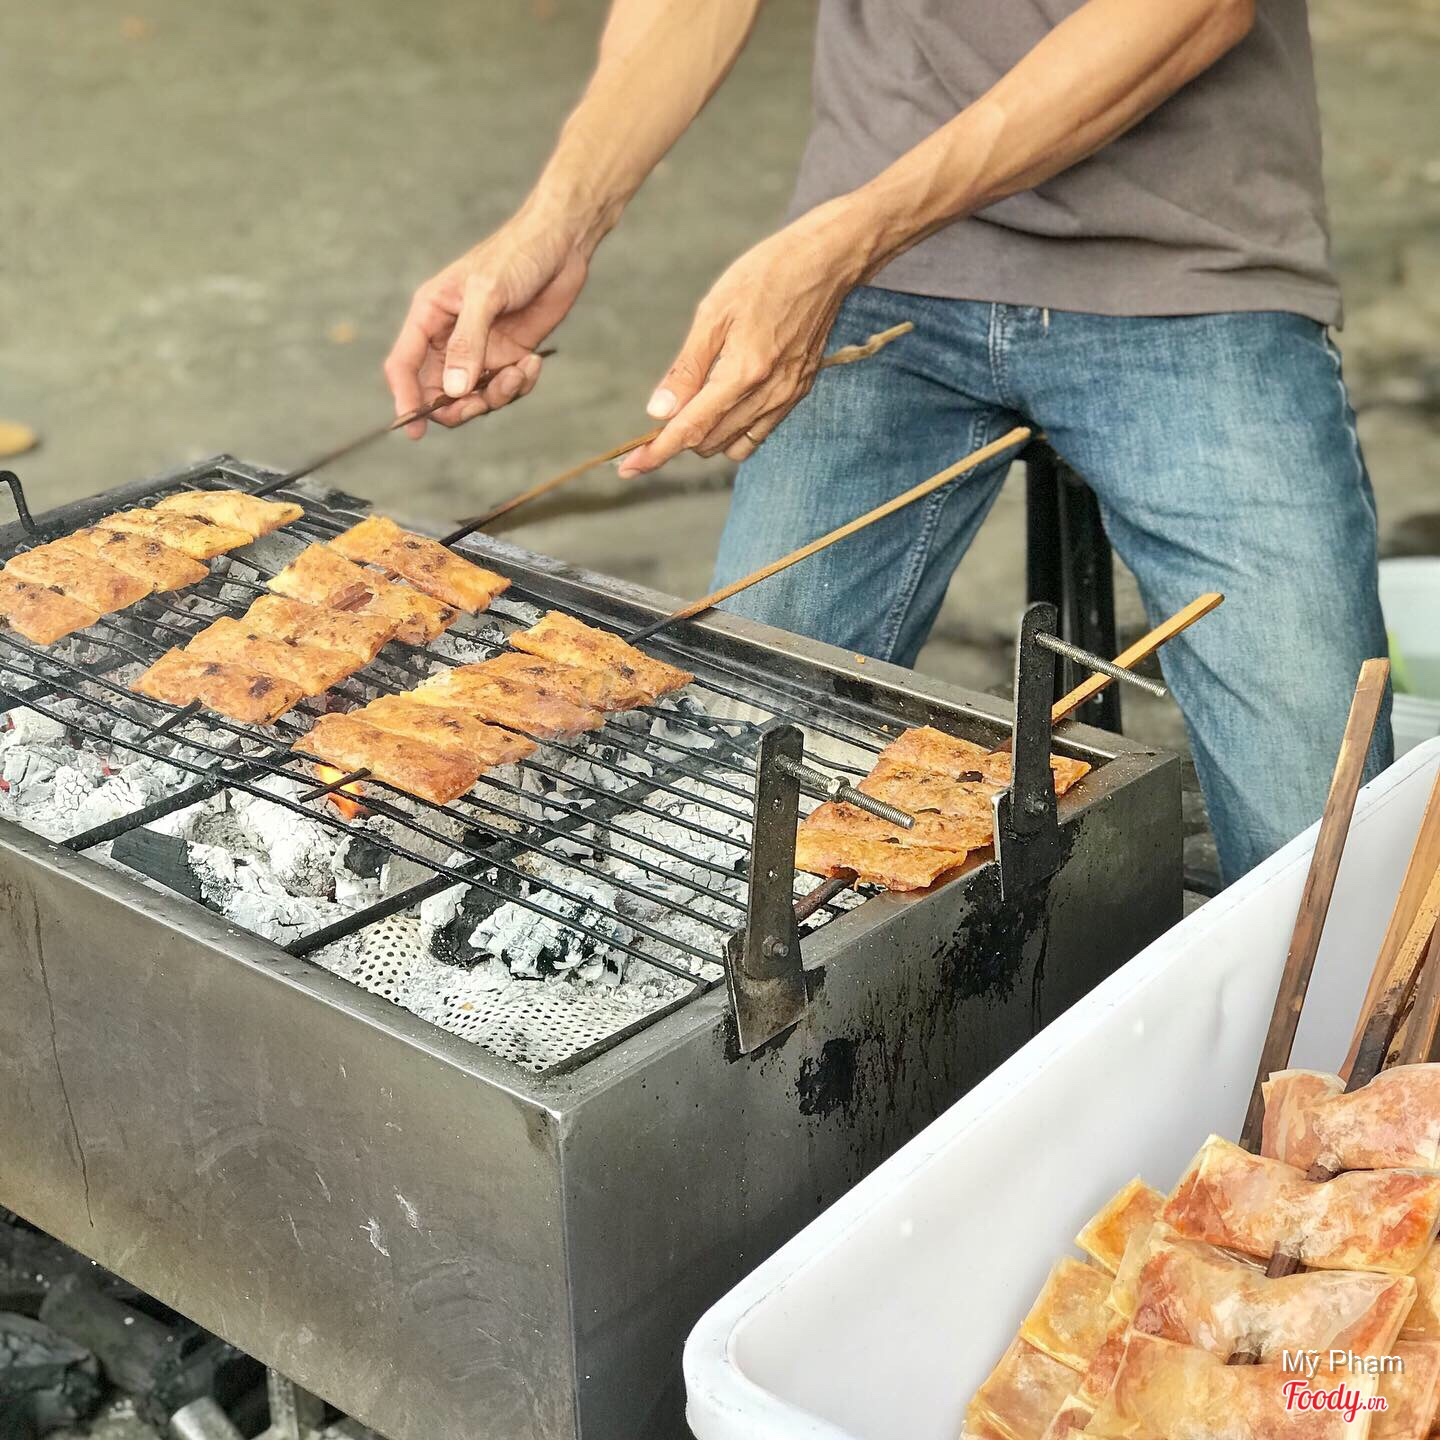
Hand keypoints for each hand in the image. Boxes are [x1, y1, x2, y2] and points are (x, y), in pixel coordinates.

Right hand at [384, 204, 589, 436]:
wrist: (562, 244)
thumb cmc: (517, 256)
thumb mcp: (486, 295)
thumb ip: (468, 343)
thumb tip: (452, 390)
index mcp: (429, 315)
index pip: (404, 366)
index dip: (405, 399)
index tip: (413, 430)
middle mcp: (449, 337)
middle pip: (437, 392)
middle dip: (457, 407)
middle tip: (479, 405)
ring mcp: (480, 350)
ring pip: (473, 397)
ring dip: (496, 397)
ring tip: (519, 372)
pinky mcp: (509, 356)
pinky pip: (505, 389)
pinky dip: (520, 385)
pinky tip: (534, 363)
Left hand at [617, 204, 867, 476]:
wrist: (826, 263)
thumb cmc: (766, 275)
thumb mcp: (713, 313)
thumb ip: (686, 368)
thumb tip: (658, 412)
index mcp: (742, 373)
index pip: (691, 428)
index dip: (657, 452)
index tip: (630, 468)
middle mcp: (767, 395)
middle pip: (709, 442)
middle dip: (679, 437)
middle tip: (661, 415)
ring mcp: (786, 397)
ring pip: (734, 446)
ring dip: (706, 437)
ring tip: (693, 407)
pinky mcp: (797, 394)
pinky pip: (759, 434)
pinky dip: (734, 432)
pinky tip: (723, 406)